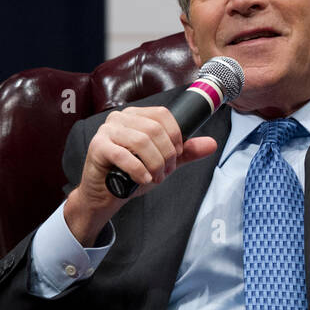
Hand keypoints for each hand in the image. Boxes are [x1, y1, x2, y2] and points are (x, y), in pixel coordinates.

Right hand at [65, 106, 216, 244]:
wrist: (106, 194)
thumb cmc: (131, 174)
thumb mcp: (163, 161)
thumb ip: (185, 152)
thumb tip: (212, 144)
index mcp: (135, 116)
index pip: (162, 115)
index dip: (175, 135)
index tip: (178, 154)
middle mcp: (120, 118)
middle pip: (154, 129)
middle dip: (166, 154)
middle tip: (166, 172)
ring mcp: (107, 131)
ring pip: (141, 141)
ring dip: (154, 163)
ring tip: (156, 177)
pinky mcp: (98, 147)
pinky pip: (123, 155)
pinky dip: (138, 170)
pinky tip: (144, 179)